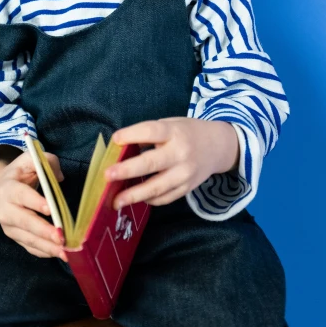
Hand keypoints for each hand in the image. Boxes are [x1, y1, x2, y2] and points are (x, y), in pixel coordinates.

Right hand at [0, 149, 67, 260]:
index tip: (51, 209)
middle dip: (43, 230)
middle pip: (24, 221)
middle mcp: (5, 209)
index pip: (22, 195)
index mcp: (8, 188)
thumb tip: (59, 177)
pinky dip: (44, 252)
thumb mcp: (30, 159)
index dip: (35, 202)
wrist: (1, 188)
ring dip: (47, 246)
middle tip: (61, 237)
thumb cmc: (21, 172)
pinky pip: (29, 247)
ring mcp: (9, 226)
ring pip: (27, 238)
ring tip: (65, 251)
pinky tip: (58, 253)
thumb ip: (47, 161)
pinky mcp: (15, 237)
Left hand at [105, 117, 239, 208]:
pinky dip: (149, 200)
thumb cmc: (186, 133)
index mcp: (174, 132)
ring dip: (134, 195)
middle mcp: (181, 153)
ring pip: (157, 187)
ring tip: (116, 201)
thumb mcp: (170, 125)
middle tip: (108, 175)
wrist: (218, 146)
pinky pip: (165, 198)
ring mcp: (185, 174)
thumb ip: (148, 135)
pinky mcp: (187, 188)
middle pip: (151, 163)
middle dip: (127, 170)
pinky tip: (136, 199)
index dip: (131, 135)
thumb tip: (119, 150)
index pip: (150, 132)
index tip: (115, 139)